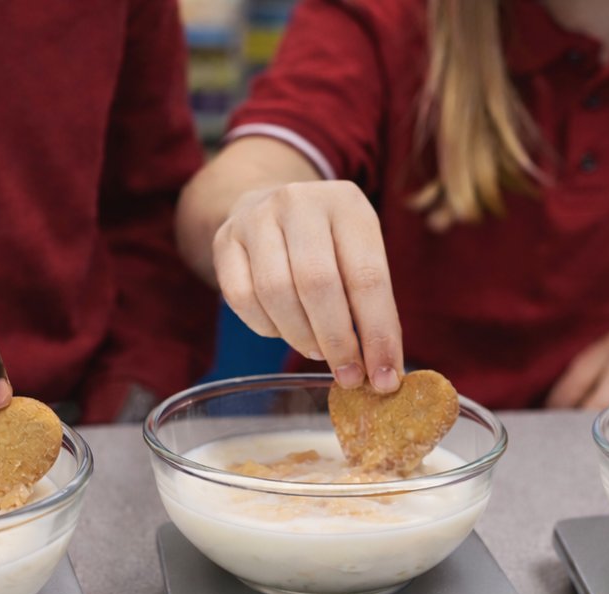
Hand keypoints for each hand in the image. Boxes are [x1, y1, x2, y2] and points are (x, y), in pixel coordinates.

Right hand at [212, 180, 403, 391]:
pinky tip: (283, 330)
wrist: (269, 207)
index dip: (377, 333)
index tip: (384, 377)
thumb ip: (372, 306)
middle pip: (317, 284)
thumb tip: (382, 369)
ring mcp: (256, 218)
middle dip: (337, 341)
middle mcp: (299, 202)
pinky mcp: (224, 241)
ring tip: (317, 351)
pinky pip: (242, 299)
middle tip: (348, 375)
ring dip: (301, 337)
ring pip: (276, 293)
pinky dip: (267, 327)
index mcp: (346, 204)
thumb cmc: (327, 245)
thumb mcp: (359, 256)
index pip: (367, 277)